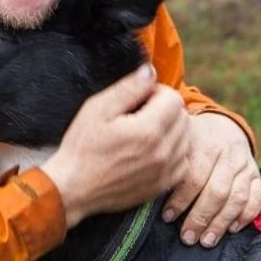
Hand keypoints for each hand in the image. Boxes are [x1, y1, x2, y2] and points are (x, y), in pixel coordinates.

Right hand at [41, 65, 191, 227]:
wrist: (74, 188)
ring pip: (186, 138)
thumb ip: (128, 88)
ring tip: (144, 132)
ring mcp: (165, 171)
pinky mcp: (162, 185)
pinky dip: (173, 151)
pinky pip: (183, 161)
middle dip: (165, 109)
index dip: (156, 92)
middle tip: (139, 113)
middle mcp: (163, 152)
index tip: (138, 99)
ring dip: (171, 129)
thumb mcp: (97, 109)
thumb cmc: (82, 147)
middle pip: (183, 117)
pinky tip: (151, 150)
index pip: (174, 98)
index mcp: (148, 130)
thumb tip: (150, 72)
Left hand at [161, 113, 260, 247]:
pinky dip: (246, 215)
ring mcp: (245, 164)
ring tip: (207, 241)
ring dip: (221, 222)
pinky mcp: (256, 173)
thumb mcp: (178, 141)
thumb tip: (148, 188)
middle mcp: (227, 153)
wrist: (221, 125)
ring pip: (237, 197)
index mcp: (205, 144)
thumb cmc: (190, 140)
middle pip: (217, 191)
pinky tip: (232, 229)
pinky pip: (257, 197)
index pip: (194, 177)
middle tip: (188, 238)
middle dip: (201, 218)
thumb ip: (168, 161)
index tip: (167, 217)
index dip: (181, 200)